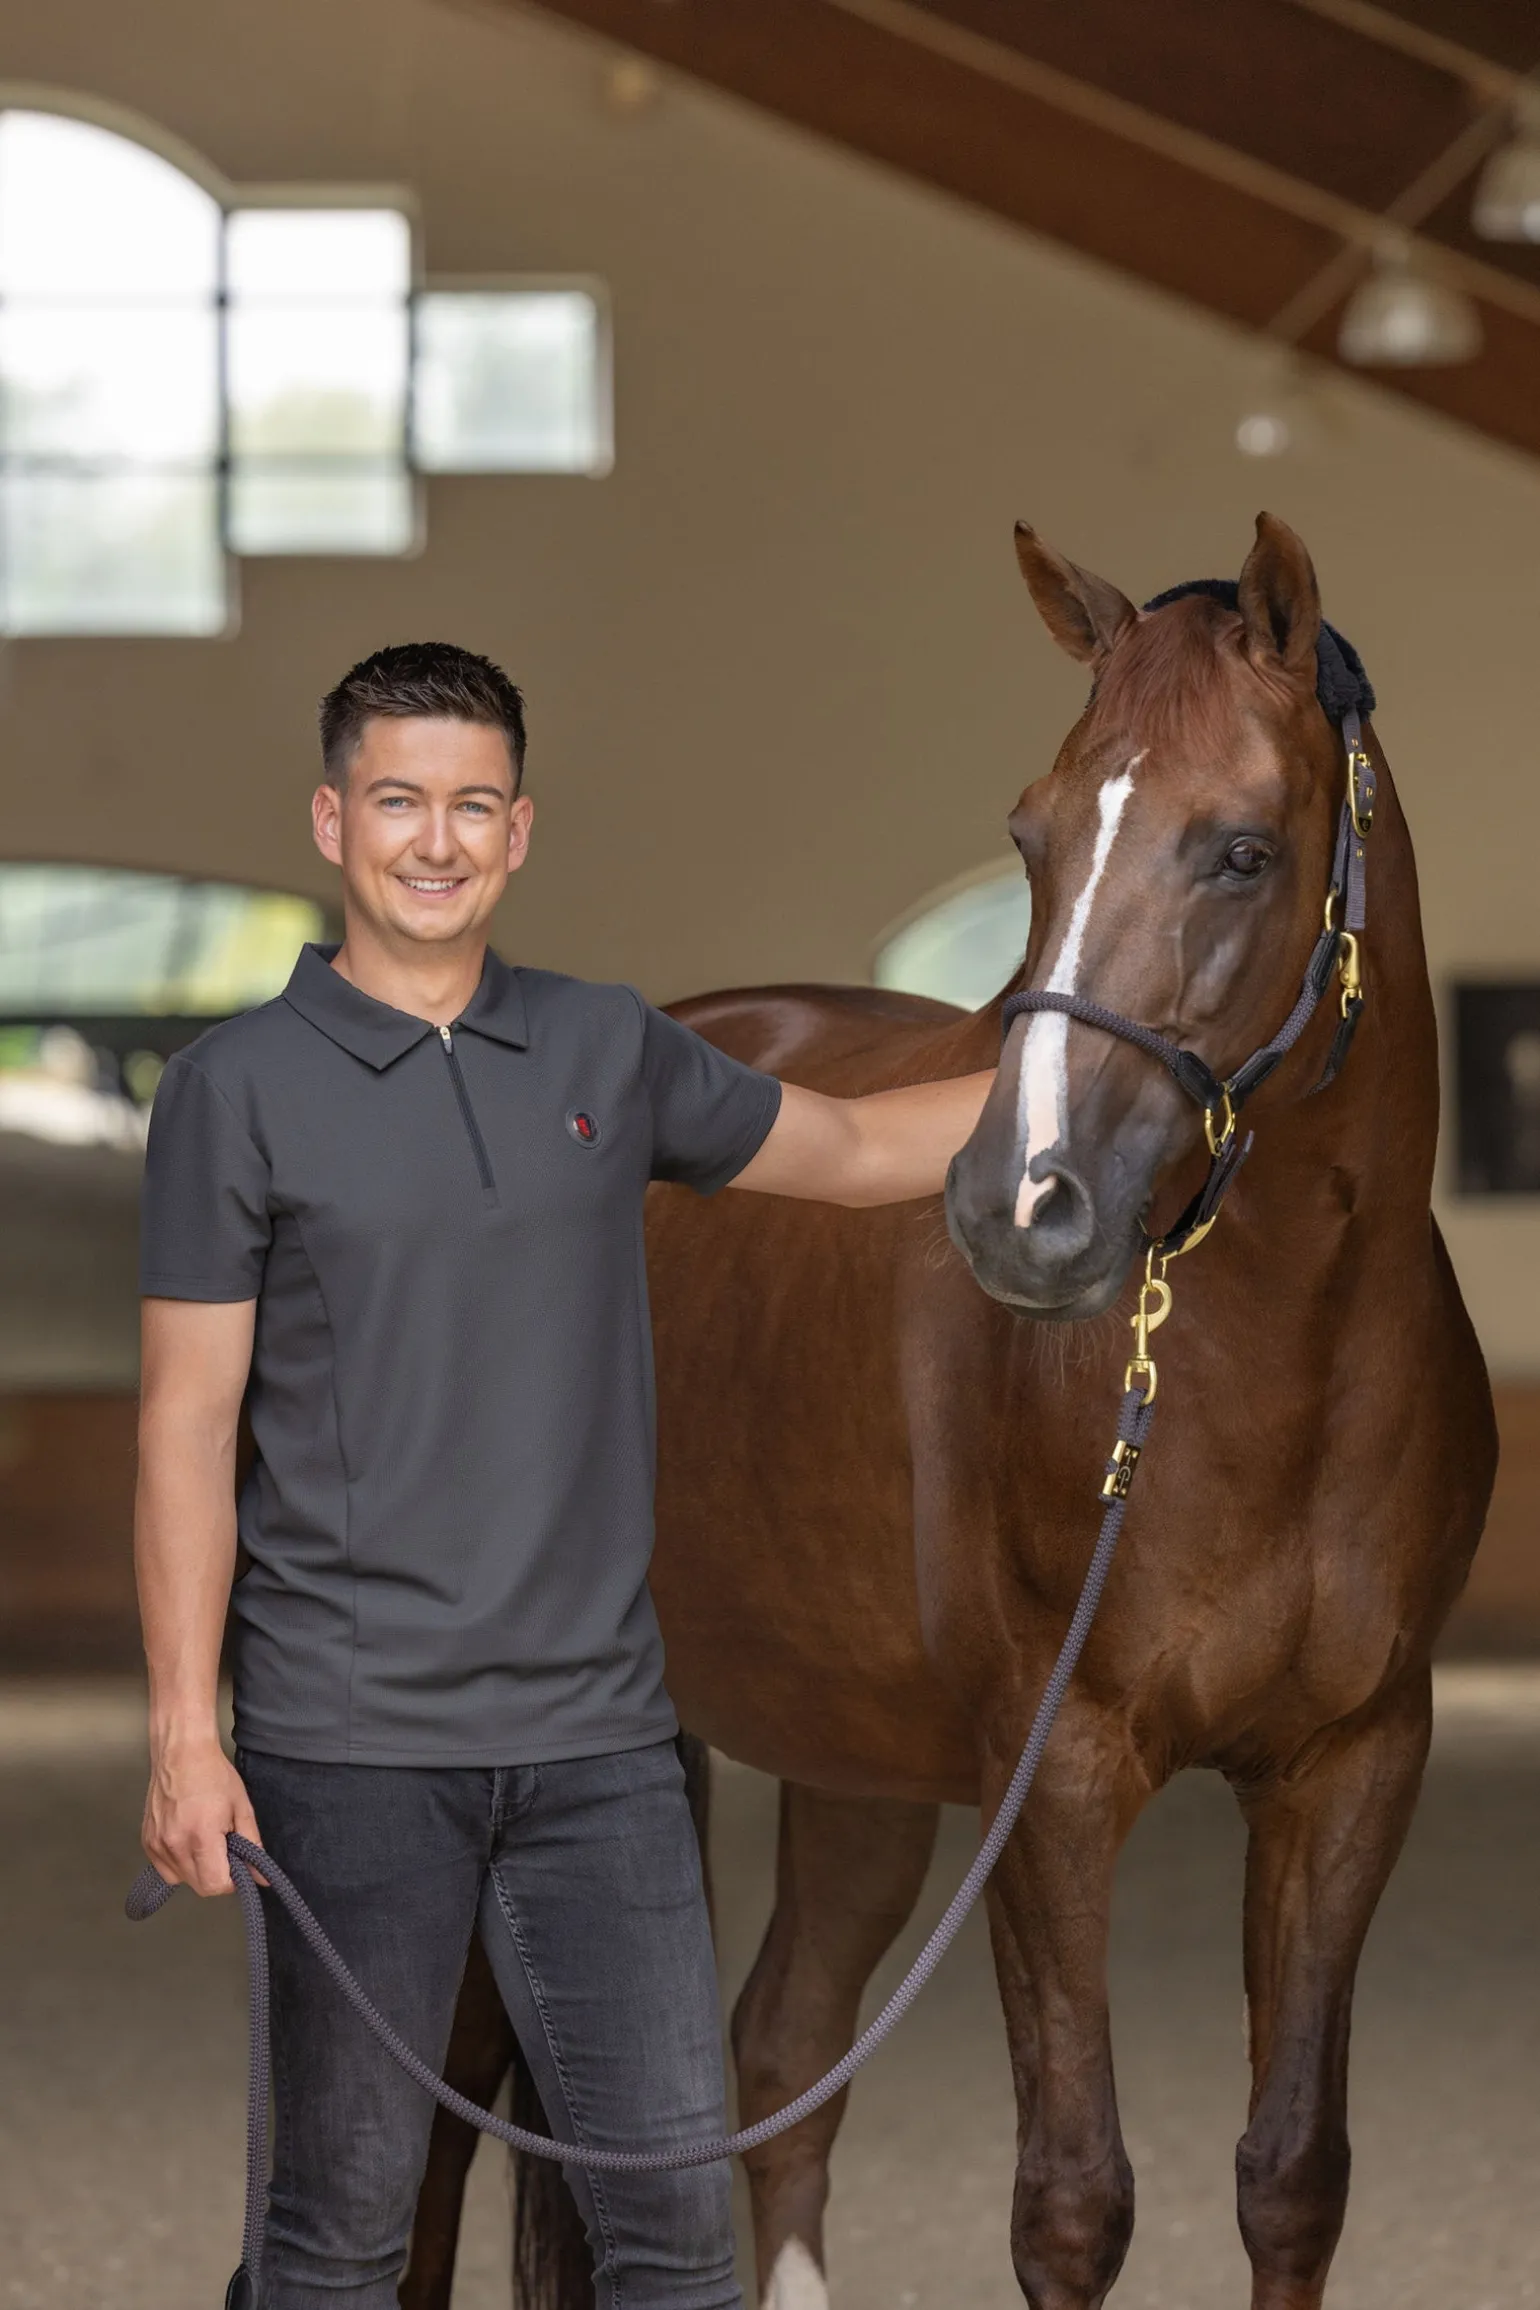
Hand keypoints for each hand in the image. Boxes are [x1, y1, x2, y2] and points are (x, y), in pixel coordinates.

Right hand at [142, 1740, 260, 1897]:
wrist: (181, 1752)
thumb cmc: (213, 1774)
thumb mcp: (242, 1808)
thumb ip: (252, 1846)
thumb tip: (262, 1878)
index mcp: (201, 1837)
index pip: (215, 1885)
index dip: (231, 1880)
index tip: (237, 1864)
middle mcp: (175, 1845)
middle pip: (199, 1886)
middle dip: (216, 1876)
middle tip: (224, 1850)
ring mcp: (157, 1845)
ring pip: (181, 1879)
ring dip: (197, 1870)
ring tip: (204, 1842)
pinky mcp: (147, 1842)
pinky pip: (165, 1869)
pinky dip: (179, 1862)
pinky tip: (188, 1840)